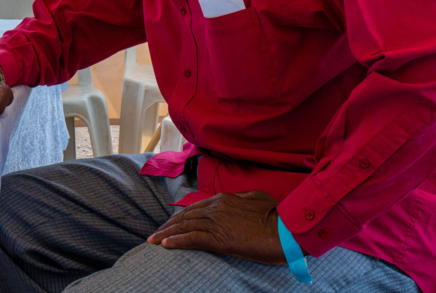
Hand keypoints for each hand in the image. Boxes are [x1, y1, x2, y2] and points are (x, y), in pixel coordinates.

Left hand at [147, 191, 286, 264]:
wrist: (287, 230)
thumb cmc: (277, 216)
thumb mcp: (258, 198)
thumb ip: (242, 197)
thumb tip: (235, 199)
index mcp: (224, 198)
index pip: (194, 207)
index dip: (179, 216)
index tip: (170, 223)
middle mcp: (216, 208)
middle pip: (185, 217)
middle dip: (168, 225)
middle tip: (155, 233)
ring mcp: (217, 222)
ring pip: (185, 227)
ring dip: (166, 234)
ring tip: (153, 240)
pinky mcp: (220, 239)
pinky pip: (193, 239)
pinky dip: (177, 241)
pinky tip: (165, 245)